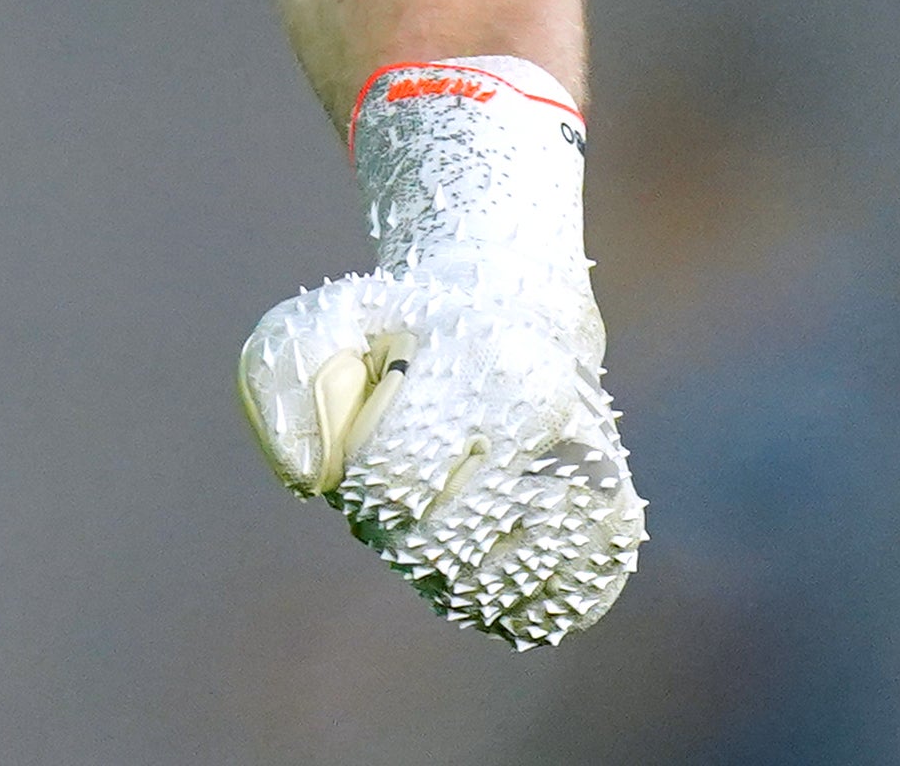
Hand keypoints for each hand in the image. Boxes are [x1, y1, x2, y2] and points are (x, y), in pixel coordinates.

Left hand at [237, 56, 641, 645]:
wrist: (511, 294)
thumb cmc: (399, 317)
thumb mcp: (325, 321)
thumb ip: (288, 388)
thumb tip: (306, 480)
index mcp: (480, 368)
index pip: (398, 482)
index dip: (362, 492)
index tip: (361, 471)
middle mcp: (548, 418)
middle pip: (448, 541)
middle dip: (401, 538)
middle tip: (393, 505)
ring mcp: (589, 465)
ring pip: (507, 578)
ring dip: (452, 576)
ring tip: (434, 528)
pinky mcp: (611, 503)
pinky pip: (571, 588)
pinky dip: (525, 605)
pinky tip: (487, 587)